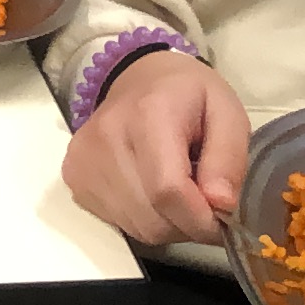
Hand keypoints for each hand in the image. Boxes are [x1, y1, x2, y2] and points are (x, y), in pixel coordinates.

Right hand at [60, 51, 248, 246]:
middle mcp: (107, 137)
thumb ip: (229, 158)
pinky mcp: (74, 176)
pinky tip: (150, 192)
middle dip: (187, 224)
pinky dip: (143, 219)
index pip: (168, 190)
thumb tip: (221, 206)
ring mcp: (84, 159)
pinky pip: (118, 222)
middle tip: (203, 203)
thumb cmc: (187, 95)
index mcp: (149, 114)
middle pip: (152, 218)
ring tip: (178, 194)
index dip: (200, 219)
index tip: (222, 221)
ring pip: (137, 227)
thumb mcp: (227, 112)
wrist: (139, 77)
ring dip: (166, 224)